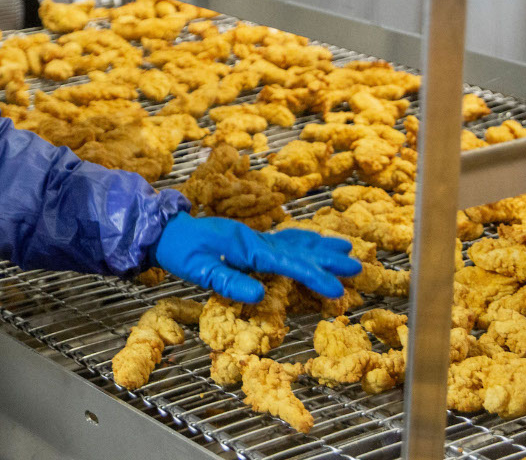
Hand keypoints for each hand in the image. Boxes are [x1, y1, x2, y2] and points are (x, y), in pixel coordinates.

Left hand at [153, 214, 361, 303]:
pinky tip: (315, 242)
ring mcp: (254, 238)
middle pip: (299, 249)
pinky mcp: (250, 241)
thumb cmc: (182, 252)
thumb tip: (260, 295)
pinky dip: (303, 241)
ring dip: (321, 247)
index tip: (336, 288)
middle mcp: (255, 240)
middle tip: (357, 266)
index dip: (313, 276)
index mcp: (247, 247)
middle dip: (328, 259)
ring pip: (295, 242)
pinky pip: (284, 240)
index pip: (288, 264)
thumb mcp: (200, 271)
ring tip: (347, 248)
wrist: (168, 232)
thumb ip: (230, 281)